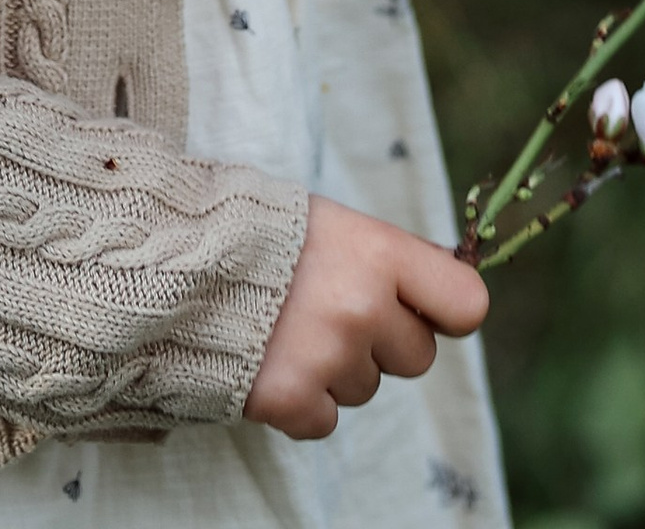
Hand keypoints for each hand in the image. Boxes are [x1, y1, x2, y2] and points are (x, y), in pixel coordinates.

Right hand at [243, 195, 490, 440]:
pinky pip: (326, 421)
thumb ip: (390, 261)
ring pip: (367, 388)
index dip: (445, 313)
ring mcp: (325, 358)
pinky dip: (303, 401)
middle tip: (331, 310)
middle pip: (416, 357)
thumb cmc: (265, 234)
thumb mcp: (335, 224)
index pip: (466, 305)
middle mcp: (361, 307)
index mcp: (378, 252)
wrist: (178, 260)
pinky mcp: (289, 400)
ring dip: (337, 368)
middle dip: (382, 342)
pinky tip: (273, 361)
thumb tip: (450, 292)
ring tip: (290, 327)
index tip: (423, 309)